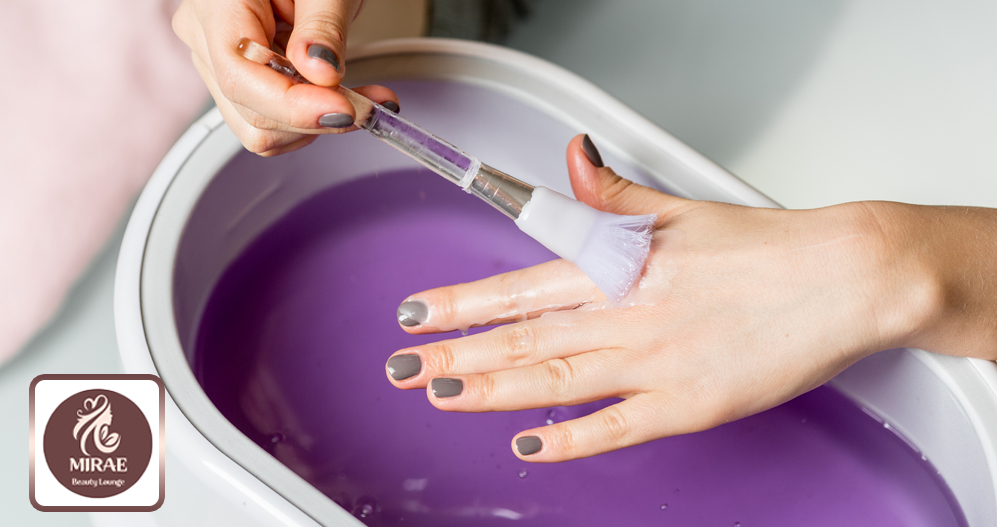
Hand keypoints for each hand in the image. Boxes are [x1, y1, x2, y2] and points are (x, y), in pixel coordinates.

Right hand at [172, 0, 399, 155]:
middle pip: (250, 111)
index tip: (343, 111)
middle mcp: (206, 36)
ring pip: (260, 126)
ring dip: (316, 125)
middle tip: (367, 105)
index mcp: (217, 4)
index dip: (292, 106)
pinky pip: (272, 120)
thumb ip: (322, 26)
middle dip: (314, 118)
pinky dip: (313, 119)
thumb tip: (320, 73)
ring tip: (362, 99)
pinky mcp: (244, 78)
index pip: (240, 76)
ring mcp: (219, 61)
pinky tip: (342, 97)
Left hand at [384, 134, 959, 461]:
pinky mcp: (688, 405)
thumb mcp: (682, 211)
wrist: (843, 278)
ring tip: (443, 395)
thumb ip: (615, 196)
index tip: (417, 312)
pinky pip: (616, 427)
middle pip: (524, 337)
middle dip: (457, 353)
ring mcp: (654, 363)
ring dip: (492, 390)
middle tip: (405, 366)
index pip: (521, 286)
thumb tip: (572, 158)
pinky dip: (570, 438)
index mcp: (621, 266)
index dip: (462, 303)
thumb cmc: (768, 248)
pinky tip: (530, 444)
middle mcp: (627, 315)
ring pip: (555, 379)